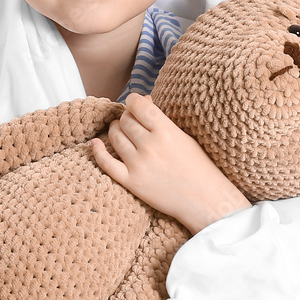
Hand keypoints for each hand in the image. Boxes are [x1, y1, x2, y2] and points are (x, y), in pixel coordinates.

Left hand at [90, 92, 251, 235]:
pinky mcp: (131, 181)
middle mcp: (150, 146)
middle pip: (125, 121)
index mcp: (166, 131)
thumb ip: (161, 119)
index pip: (138, 106)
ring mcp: (138, 164)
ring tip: (120, 131)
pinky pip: (106, 163)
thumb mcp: (183, 137)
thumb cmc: (198, 166)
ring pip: (115, 137)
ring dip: (115, 130)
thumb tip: (143, 99)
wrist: (204, 199)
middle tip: (131, 121)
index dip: (133, 101)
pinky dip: (98, 151)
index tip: (134, 103)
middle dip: (126, 117)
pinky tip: (95, 143)